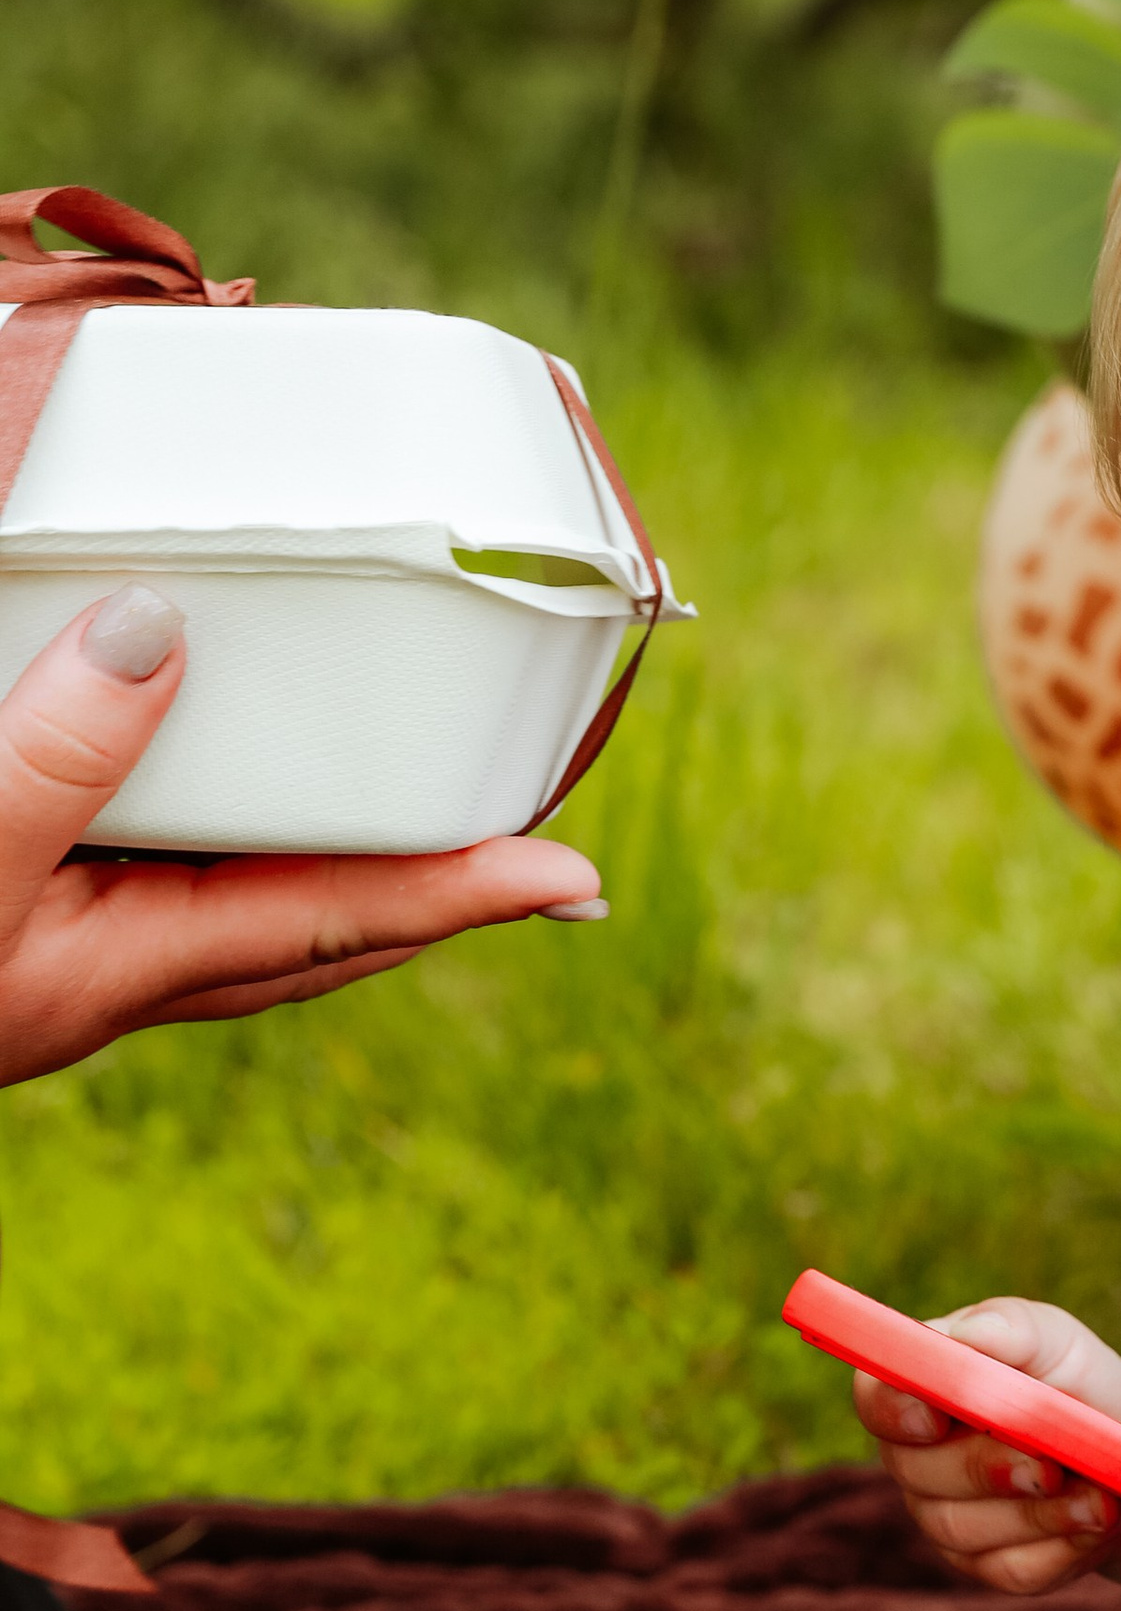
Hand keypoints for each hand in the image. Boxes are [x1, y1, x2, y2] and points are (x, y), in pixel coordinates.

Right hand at [0, 588, 606, 1089]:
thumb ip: (49, 756)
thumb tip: (158, 637)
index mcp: (124, 968)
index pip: (336, 921)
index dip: (460, 892)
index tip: (575, 879)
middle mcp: (115, 974)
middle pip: (319, 929)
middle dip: (422, 885)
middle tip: (526, 849)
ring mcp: (71, 950)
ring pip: (243, 903)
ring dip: (324, 853)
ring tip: (404, 805)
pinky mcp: (22, 913)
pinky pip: (162, 862)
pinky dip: (219, 816)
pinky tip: (207, 776)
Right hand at [852, 1296, 1120, 1595]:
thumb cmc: (1077, 1380)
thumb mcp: (1056, 1340)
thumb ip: (1011, 1330)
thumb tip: (967, 1334)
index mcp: (919, 1389)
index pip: (876, 1400)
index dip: (896, 1411)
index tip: (936, 1417)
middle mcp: (917, 1460)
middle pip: (920, 1474)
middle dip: (990, 1468)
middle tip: (1052, 1465)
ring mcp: (948, 1519)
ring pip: (968, 1530)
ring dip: (1043, 1514)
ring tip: (1105, 1497)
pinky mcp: (992, 1565)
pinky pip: (1014, 1570)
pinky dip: (1068, 1547)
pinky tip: (1105, 1521)